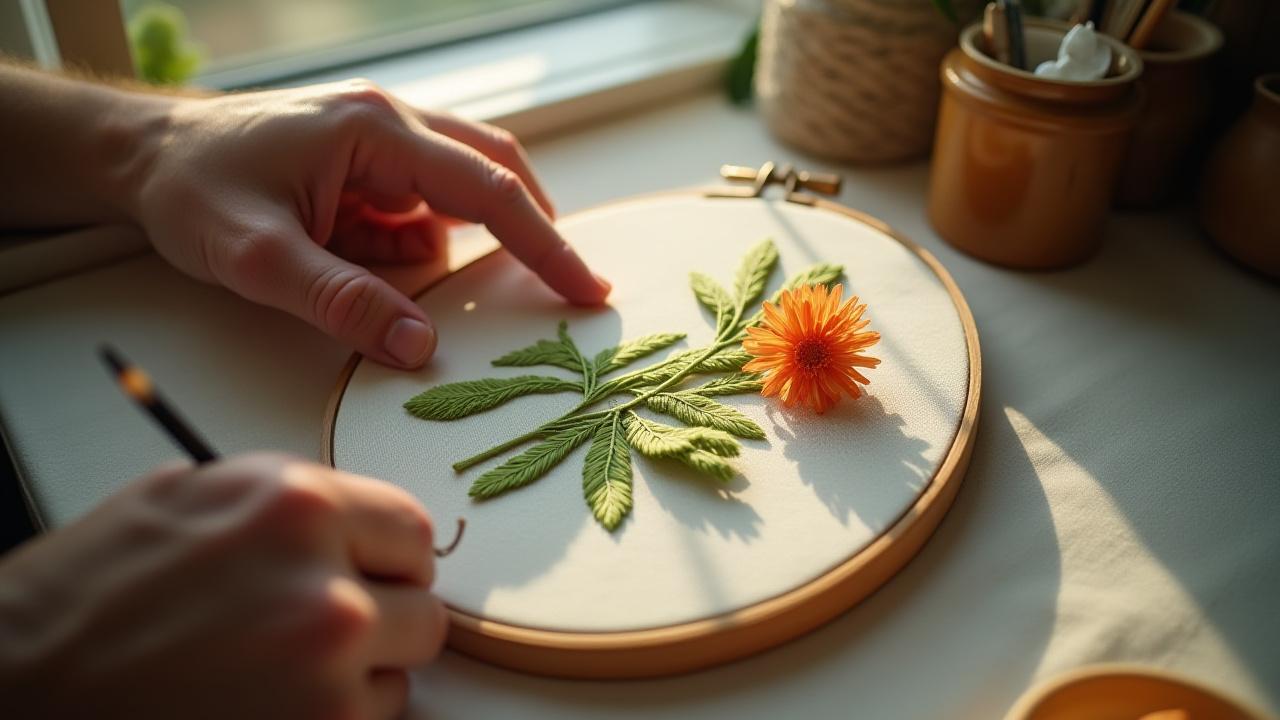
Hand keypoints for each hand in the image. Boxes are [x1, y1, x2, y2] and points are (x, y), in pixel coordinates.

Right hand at [0, 454, 444, 719]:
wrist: (19, 686)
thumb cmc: (87, 595)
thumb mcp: (191, 497)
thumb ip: (288, 504)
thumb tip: (351, 523)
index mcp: (296, 506)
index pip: (411, 530)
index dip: (390, 557)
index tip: (374, 573)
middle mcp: (325, 586)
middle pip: (422, 606)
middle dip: (383, 618)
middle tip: (323, 629)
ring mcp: (324, 673)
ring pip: (400, 671)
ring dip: (358, 674)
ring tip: (276, 671)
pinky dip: (333, 717)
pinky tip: (266, 705)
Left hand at [128, 80, 610, 367]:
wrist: (141, 155)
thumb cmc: (192, 189)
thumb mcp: (257, 258)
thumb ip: (341, 302)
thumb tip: (420, 349)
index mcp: (375, 130)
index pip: (487, 189)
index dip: (545, 245)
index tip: (587, 289)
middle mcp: (390, 123)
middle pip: (493, 171)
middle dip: (524, 232)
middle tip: (555, 289)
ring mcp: (380, 141)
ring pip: (456, 193)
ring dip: (448, 244)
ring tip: (374, 268)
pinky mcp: (368, 164)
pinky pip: (416, 209)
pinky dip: (411, 245)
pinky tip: (355, 257)